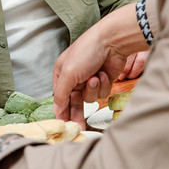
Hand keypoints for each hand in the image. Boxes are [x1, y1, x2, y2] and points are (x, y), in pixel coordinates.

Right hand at [52, 2, 148, 124]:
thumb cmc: (86, 52)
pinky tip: (104, 73)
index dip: (61, 111)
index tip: (64, 124)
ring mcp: (89, 80)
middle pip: (74, 102)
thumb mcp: (68, 73)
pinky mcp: (104, 81)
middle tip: (79, 126)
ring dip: (93, 89)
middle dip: (77, 112)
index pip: (59, 97)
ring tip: (96, 77)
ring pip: (90, 98)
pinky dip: (104, 85)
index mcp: (61, 73)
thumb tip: (56, 109)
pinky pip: (102, 93)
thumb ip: (61, 94)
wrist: (112, 42)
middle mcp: (74, 77)